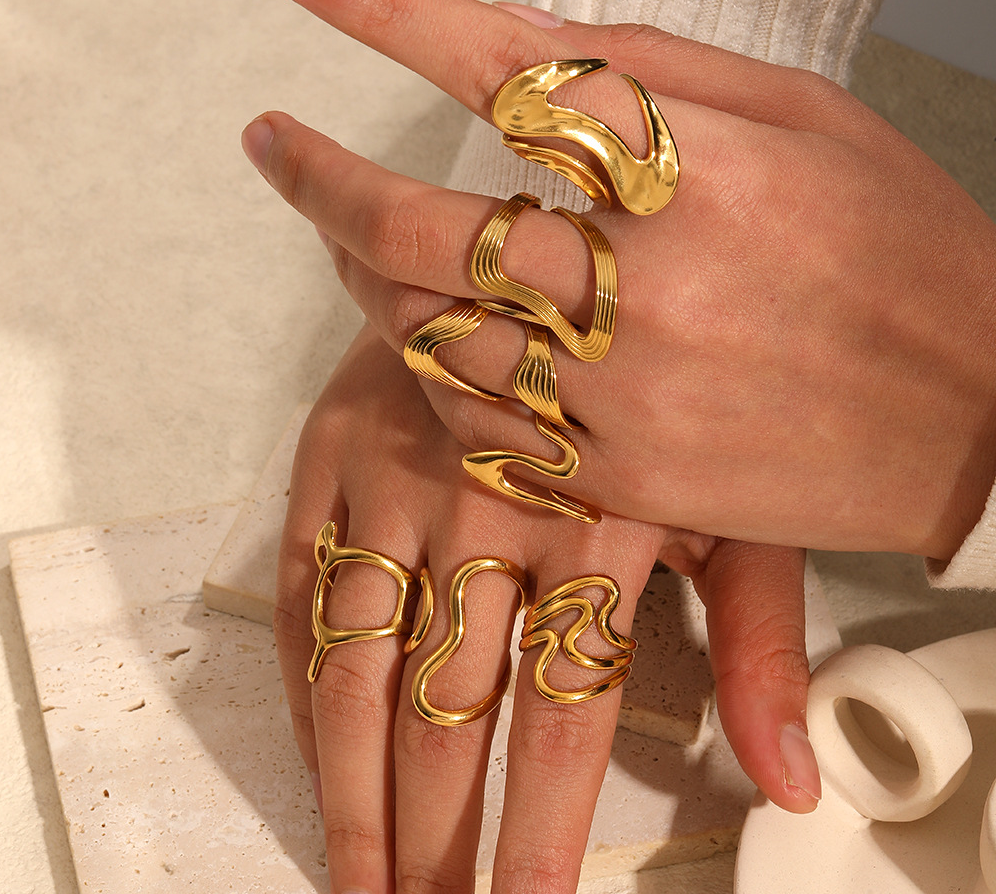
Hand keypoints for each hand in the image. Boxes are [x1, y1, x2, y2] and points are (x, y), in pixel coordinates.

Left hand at [245, 0, 995, 560]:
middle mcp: (647, 289)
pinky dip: (426, 370)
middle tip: (275, 144)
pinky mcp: (619, 479)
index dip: (384, 9)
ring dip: (360, 275)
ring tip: (347, 237)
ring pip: (422, 334)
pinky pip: (471, 426)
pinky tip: (426, 333)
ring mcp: (622, 399)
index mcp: (705, 173)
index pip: (506, 72)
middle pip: (417, 227)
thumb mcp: (814, 119)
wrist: (974, 423)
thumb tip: (516, 32)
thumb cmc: (907, 254)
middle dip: (317, 177)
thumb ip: (660, 68)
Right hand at [275, 327, 814, 893]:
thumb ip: (755, 633)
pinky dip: (300, 688)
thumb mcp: (724, 491)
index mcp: (594, 524)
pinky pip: (297, 593)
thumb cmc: (643, 383)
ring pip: (357, 666)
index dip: (542, 832)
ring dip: (351, 790)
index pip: (562, 715)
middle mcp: (484, 506)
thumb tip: (789, 780)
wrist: (530, 255)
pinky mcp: (328, 452)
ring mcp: (394, 478)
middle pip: (447, 711)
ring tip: (357, 883)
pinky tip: (317, 760)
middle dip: (434, 838)